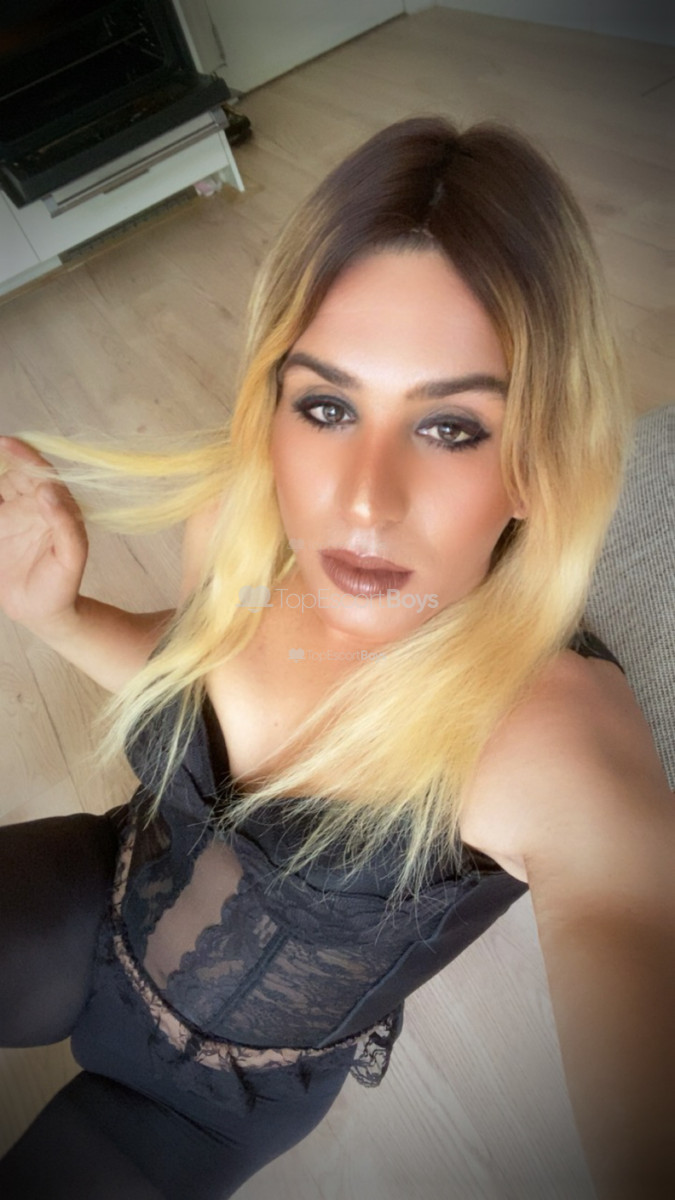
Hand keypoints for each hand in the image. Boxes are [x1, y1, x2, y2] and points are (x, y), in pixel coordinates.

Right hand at [0, 436, 87, 631]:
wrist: (41, 612)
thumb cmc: (62, 585)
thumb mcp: (71, 557)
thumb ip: (65, 523)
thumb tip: (48, 489)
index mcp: (54, 506)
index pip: (38, 472)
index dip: (23, 454)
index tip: (5, 443)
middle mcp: (30, 505)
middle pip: (10, 474)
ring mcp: (9, 516)